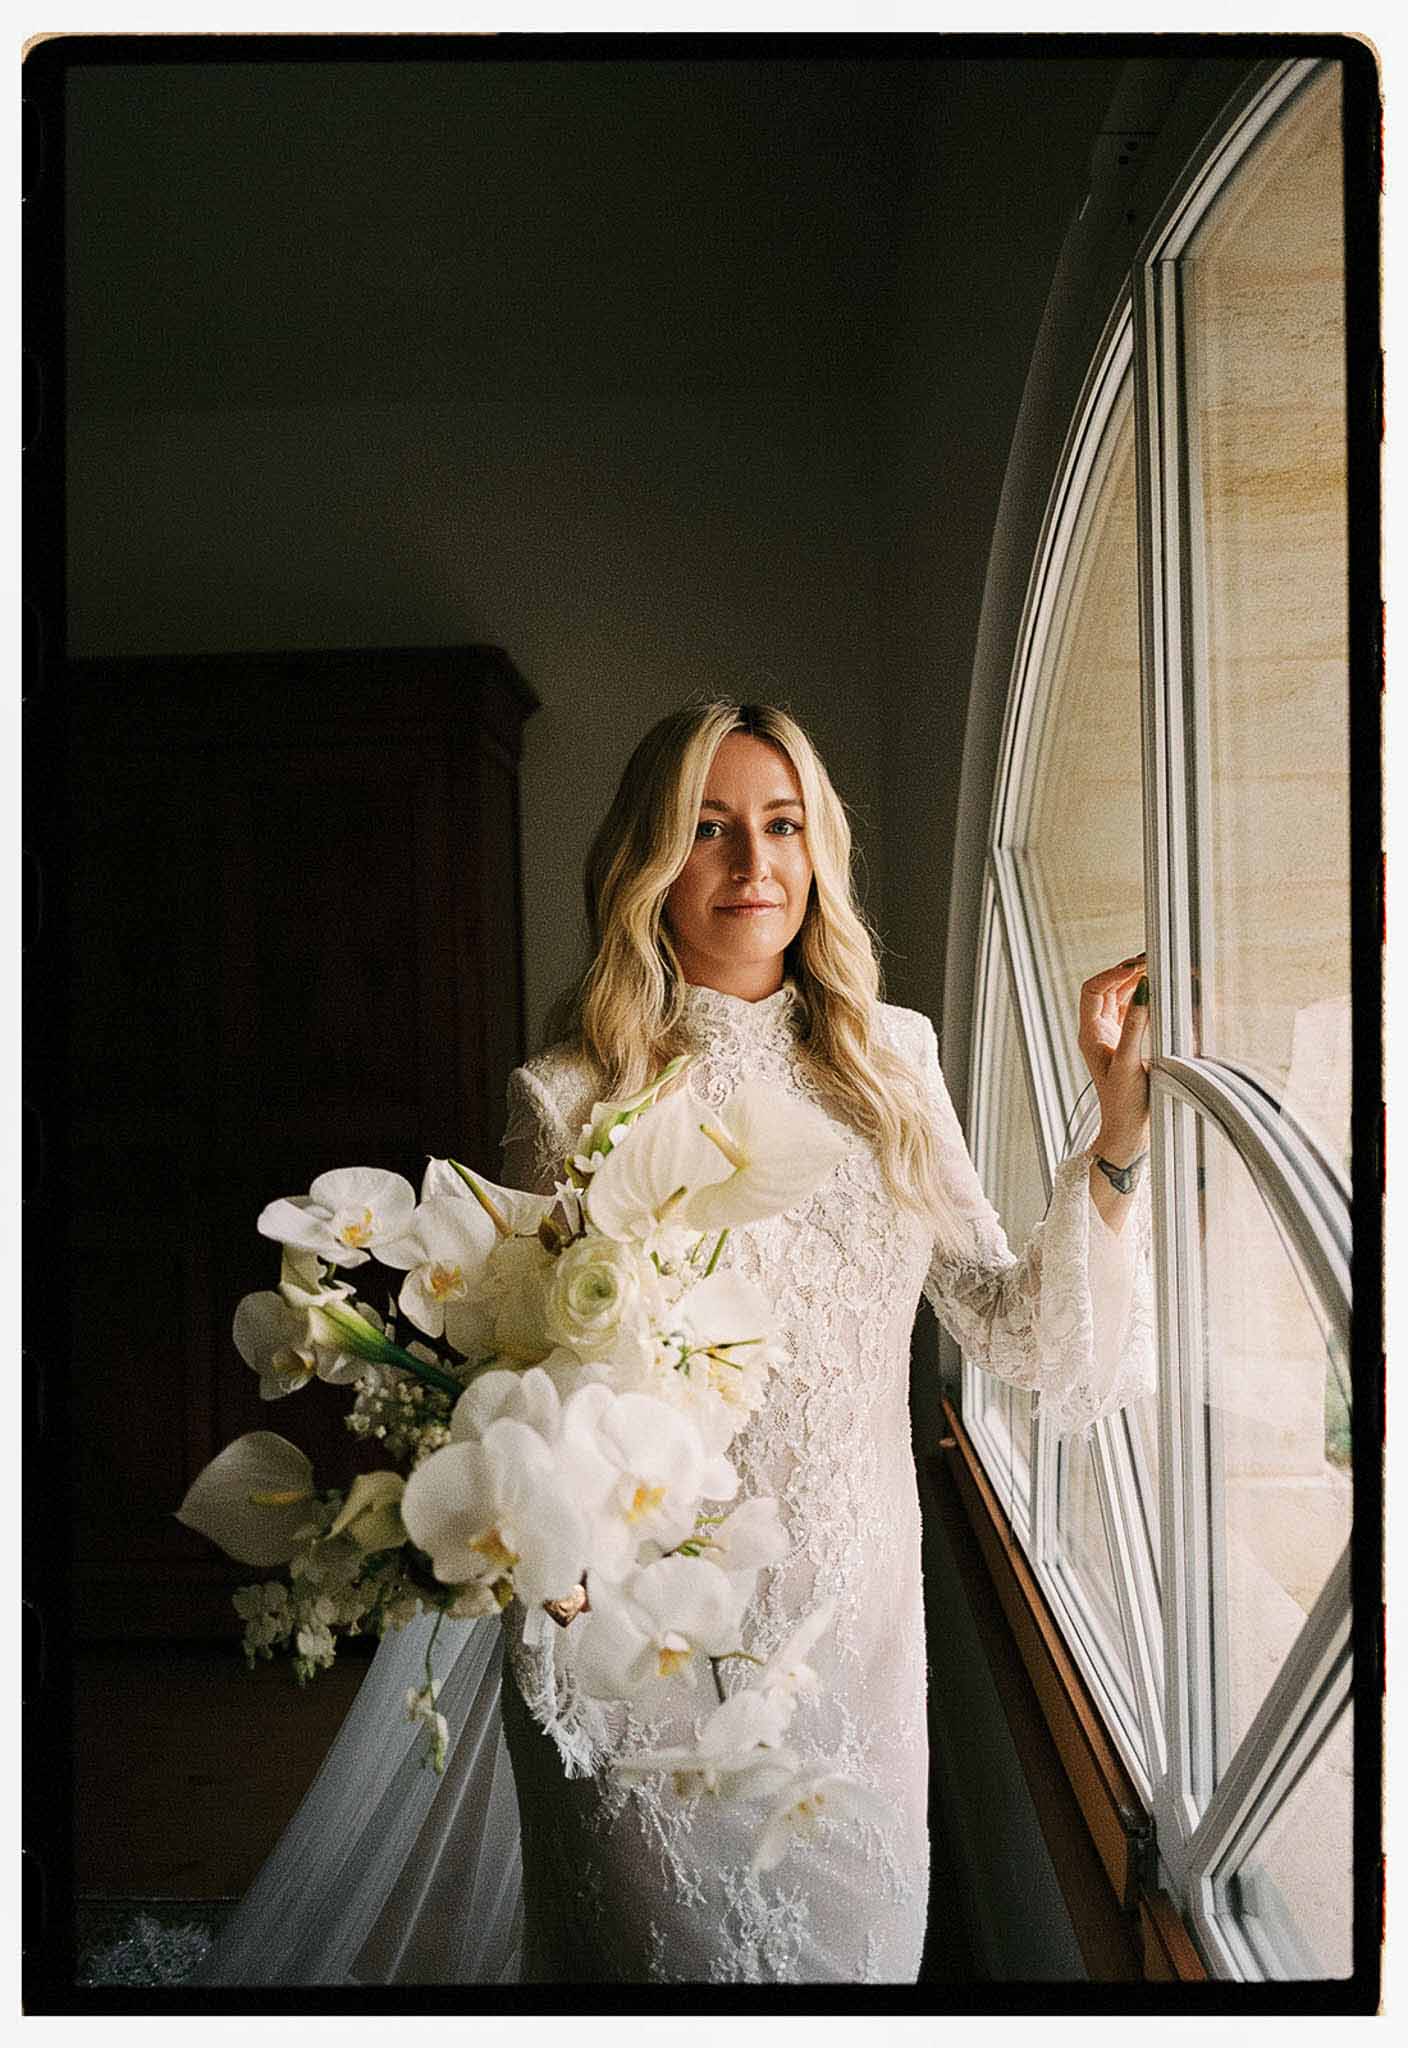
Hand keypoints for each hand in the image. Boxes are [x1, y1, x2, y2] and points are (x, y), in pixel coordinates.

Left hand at [1078, 954, 1149, 1167]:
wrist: (1129, 1132)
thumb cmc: (1125, 1104)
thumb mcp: (1130, 1062)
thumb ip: (1136, 1025)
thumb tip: (1143, 989)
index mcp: (1090, 1034)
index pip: (1093, 990)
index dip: (1113, 974)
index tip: (1138, 967)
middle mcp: (1097, 1032)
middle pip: (1107, 989)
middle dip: (1127, 972)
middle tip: (1152, 961)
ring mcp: (1112, 1037)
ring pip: (1120, 999)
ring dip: (1137, 983)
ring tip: (1158, 971)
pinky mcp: (1127, 1044)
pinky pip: (1132, 1012)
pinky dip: (1144, 1000)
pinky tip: (1161, 994)